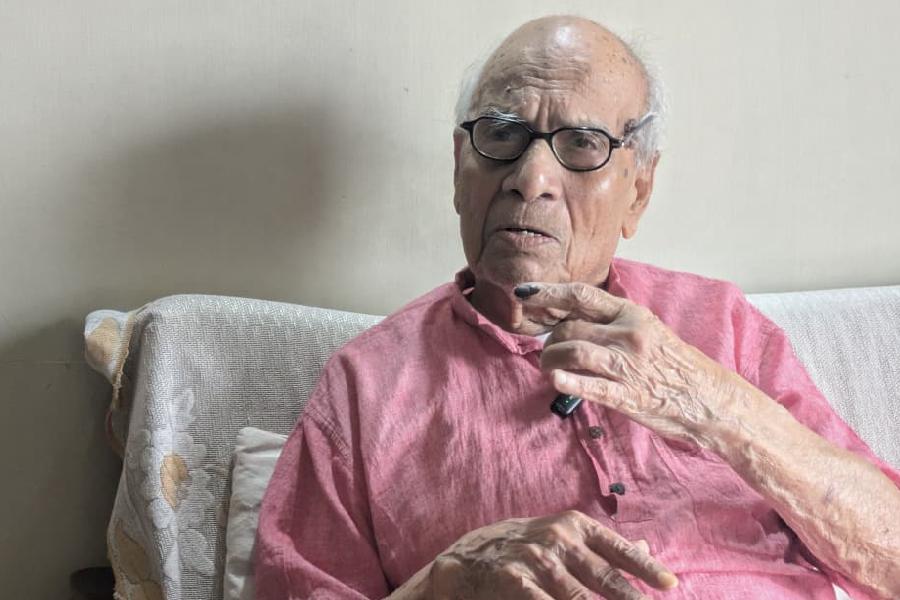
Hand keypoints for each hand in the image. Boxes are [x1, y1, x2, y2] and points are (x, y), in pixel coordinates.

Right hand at [424, 510, 676, 598]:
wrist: (463, 562)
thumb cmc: (518, 549)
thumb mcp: (558, 537)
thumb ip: (598, 546)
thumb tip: (643, 547)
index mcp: (572, 525)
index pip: (617, 549)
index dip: (645, 568)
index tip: (670, 584)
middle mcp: (558, 539)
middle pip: (607, 580)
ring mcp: (537, 561)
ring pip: (582, 599)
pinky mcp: (516, 582)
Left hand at [516, 282, 739, 448]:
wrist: (708, 397)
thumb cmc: (673, 363)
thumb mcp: (647, 330)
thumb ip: (612, 322)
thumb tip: (570, 318)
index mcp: (631, 314)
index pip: (581, 296)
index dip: (548, 293)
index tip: (522, 293)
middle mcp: (628, 334)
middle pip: (569, 328)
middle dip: (549, 340)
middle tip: (546, 350)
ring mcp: (628, 365)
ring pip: (573, 351)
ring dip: (549, 360)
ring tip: (547, 368)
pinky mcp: (629, 395)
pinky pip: (591, 385)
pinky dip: (567, 381)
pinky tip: (554, 379)